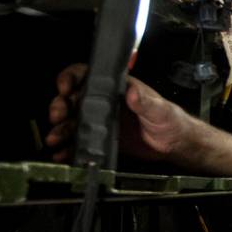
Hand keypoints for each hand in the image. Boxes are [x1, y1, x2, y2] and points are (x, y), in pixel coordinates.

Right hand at [46, 63, 231, 178]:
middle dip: (60, 106)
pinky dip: (70, 148)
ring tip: (55, 141)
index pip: (87, 76)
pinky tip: (62, 155)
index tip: (64, 88)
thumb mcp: (160, 109)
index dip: (71, 78)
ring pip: (73, 121)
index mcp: (116, 89)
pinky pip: (81, 141)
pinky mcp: (103, 140)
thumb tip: (131, 91)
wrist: (177, 144)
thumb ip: (145, 101)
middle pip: (73, 99)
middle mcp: (105, 103)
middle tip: (57, 117)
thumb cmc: (172, 120)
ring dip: (60, 129)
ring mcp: (102, 121)